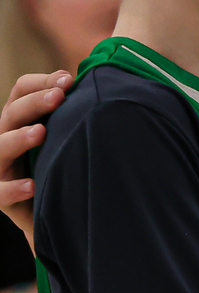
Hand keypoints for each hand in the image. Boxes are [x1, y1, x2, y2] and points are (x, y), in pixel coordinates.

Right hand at [0, 71, 72, 242]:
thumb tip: (95, 79)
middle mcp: (6, 138)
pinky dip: (12, 188)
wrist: (57, 212)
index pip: (21, 90)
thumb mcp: (66, 133)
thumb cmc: (62, 163)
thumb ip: (74, 109)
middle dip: (34, 102)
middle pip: (11, 113)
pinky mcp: (2, 199)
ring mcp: (1, 168)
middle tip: (58, 96)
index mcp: (21, 119)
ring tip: (39, 133)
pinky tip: (31, 185)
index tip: (69, 80)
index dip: (41, 81)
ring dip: (17, 139)